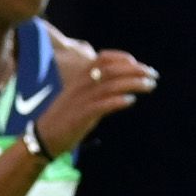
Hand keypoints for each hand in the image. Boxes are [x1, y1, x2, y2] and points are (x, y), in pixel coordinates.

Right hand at [37, 48, 157, 152]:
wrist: (42, 138)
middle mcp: (80, 86)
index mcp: (78, 78)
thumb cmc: (63, 117)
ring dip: (133, 84)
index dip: (122, 57)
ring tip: (149, 86)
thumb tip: (120, 84)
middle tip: (152, 74)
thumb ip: (96, 88)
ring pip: (110, 85)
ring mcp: (80, 100)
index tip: (137, 63)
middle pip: (111, 70)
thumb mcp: (78, 97)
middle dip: (135, 70)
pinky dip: (118, 101)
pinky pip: (102, 105)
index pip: (102, 59)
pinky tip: (131, 101)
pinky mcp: (81, 116)